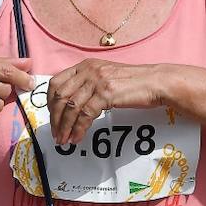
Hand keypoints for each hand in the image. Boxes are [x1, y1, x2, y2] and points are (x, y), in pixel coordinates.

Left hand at [46, 60, 165, 145]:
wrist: (156, 82)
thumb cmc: (133, 83)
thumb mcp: (105, 76)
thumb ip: (88, 84)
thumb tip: (71, 104)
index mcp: (85, 65)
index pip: (56, 82)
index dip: (49, 103)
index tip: (52, 118)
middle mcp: (88, 70)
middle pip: (60, 96)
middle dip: (55, 119)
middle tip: (56, 134)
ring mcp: (97, 81)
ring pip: (71, 107)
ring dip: (65, 127)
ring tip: (65, 140)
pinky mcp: (107, 93)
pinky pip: (86, 114)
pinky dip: (79, 129)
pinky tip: (78, 137)